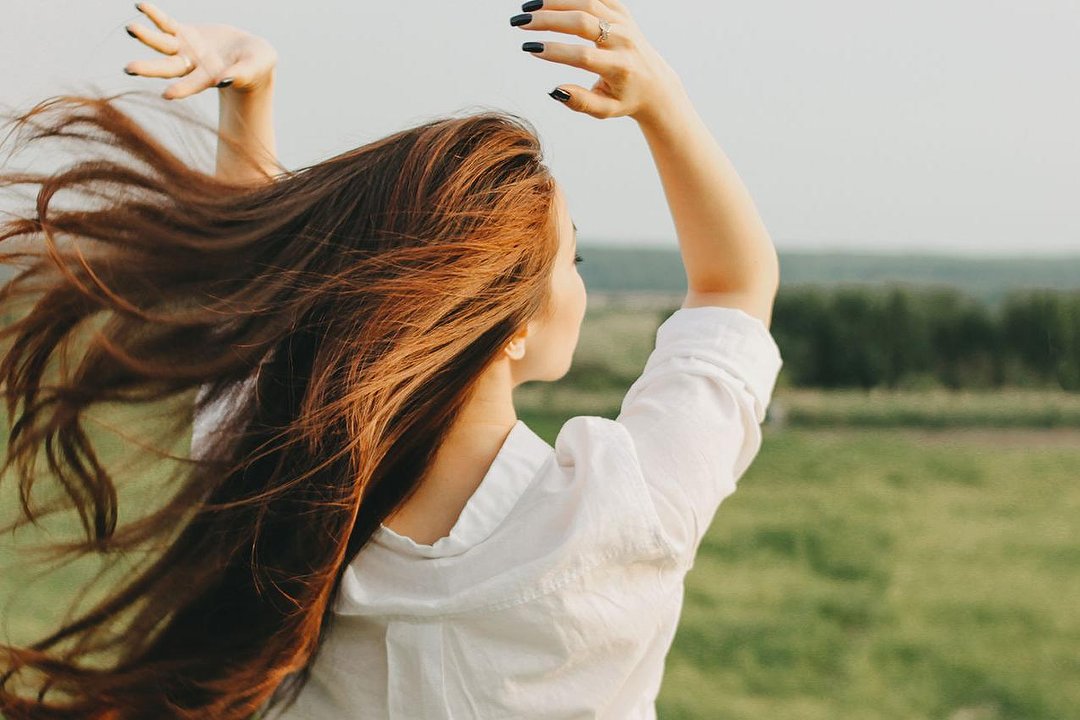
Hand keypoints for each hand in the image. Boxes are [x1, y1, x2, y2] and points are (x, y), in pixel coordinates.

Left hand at [124, 1, 277, 99]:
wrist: (250, 54)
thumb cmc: (257, 65)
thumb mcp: (255, 67)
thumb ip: (241, 73)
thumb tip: (225, 80)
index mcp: (209, 78)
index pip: (193, 84)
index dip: (183, 89)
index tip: (168, 94)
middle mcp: (192, 66)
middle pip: (168, 67)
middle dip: (148, 68)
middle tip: (129, 69)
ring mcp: (186, 50)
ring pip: (162, 44)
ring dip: (145, 37)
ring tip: (130, 28)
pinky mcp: (184, 34)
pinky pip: (166, 24)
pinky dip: (154, 16)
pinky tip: (140, 7)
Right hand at [511, 0, 687, 122]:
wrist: (655, 84)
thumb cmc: (625, 99)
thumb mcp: (605, 110)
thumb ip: (581, 103)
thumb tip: (555, 90)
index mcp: (620, 67)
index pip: (583, 55)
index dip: (555, 51)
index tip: (530, 48)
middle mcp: (624, 41)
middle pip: (582, 22)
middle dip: (548, 21)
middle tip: (520, 25)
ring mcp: (624, 22)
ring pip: (586, 3)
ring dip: (554, 3)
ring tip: (528, 10)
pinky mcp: (622, 12)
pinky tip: (548, 0)